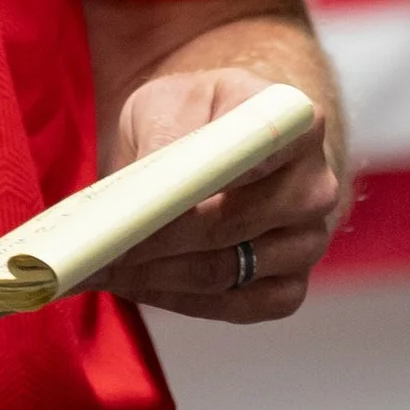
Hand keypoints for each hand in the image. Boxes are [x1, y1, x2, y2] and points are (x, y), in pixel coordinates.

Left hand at [98, 60, 340, 322]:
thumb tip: (142, 197)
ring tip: (102, 268)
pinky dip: (180, 301)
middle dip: (154, 241)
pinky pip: (238, 307)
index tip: (133, 210)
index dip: (187, 190)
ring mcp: (308, 241)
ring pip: (228, 272)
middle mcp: (315, 184)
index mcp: (296, 122)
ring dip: (157, 276)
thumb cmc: (193, 113)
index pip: (246, 162)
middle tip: (95, 248)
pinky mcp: (290, 286)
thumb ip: (164, 139)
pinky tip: (137, 286)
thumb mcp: (170, 102)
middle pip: (231, 225)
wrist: (214, 135)